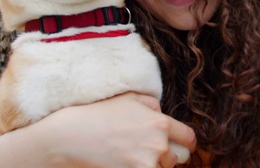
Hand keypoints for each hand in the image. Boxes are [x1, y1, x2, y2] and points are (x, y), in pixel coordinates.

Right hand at [37, 92, 195, 167]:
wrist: (70, 137)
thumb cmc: (97, 114)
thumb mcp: (128, 98)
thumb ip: (152, 105)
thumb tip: (163, 114)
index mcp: (160, 123)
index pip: (188, 138)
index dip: (187, 143)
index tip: (184, 146)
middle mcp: (158, 145)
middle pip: (178, 158)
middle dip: (168, 156)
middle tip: (149, 151)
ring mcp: (147, 164)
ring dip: (153, 165)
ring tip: (133, 156)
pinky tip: (127, 164)